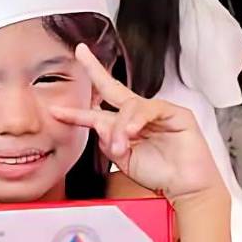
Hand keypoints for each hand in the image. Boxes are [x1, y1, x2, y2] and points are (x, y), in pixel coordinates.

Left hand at [51, 45, 223, 204]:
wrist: (185, 188)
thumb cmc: (159, 174)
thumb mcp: (124, 160)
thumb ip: (109, 142)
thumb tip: (99, 125)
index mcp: (124, 126)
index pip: (97, 113)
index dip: (76, 111)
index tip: (56, 110)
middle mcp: (139, 115)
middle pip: (114, 88)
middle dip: (96, 70)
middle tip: (81, 53)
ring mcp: (157, 111)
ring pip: (129, 106)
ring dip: (121, 127)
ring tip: (121, 147)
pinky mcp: (176, 113)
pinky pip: (150, 109)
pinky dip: (138, 121)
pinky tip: (133, 132)